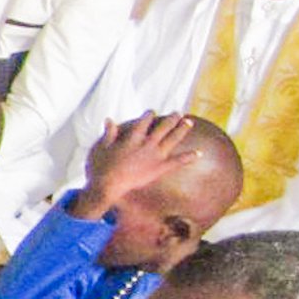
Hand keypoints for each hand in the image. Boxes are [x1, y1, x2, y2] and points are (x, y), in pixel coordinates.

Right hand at [73, 113, 203, 219]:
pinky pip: (177, 162)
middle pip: (162, 127)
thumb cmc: (100, 167)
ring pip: (172, 139)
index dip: (149, 115)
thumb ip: (108, 133)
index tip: (152, 111)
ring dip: (181, 130)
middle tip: (178, 113)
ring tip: (189, 122)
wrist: (108, 186)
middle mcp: (146, 144)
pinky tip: (199, 153)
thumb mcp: (100, 147)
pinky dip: (188, 157)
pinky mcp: (159, 168)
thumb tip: (109, 120)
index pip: (143, 122)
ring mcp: (155, 156)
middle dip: (171, 119)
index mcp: (132, 137)